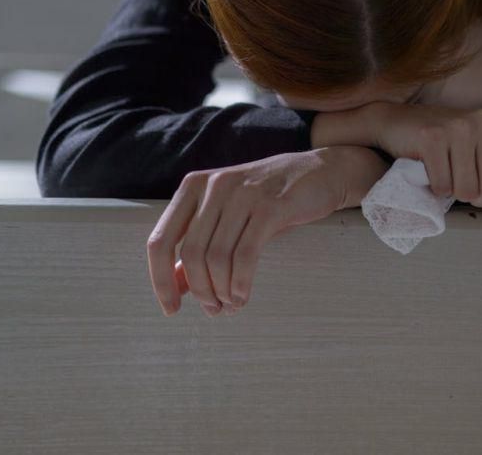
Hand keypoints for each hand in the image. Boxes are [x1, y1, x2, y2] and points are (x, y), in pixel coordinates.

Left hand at [146, 145, 387, 316]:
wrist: (322, 171)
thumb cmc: (272, 196)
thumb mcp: (229, 213)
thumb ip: (200, 243)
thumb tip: (175, 285)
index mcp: (194, 186)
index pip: (160, 240)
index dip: (160, 280)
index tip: (172, 307)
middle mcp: (214, 186)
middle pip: (190, 254)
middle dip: (200, 291)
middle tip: (214, 310)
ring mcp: (243, 194)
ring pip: (217, 257)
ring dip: (222, 291)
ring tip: (232, 304)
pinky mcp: (271, 206)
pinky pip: (246, 255)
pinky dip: (241, 282)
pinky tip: (243, 294)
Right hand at [368, 102, 481, 233]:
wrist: (399, 122)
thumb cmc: (448, 144)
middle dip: (476, 197)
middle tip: (462, 180)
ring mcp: (460, 127)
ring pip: (467, 192)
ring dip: (454, 193)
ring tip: (446, 172)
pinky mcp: (432, 136)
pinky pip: (442, 186)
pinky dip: (435, 188)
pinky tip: (430, 169)